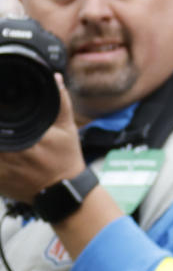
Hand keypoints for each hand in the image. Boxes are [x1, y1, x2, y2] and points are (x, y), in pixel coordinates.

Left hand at [0, 74, 86, 203]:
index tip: (0, 109)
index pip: (0, 121)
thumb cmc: (65, 159)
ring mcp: (0, 170)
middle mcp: (8, 155)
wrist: (63, 192)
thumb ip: (60, 102)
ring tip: (3, 135)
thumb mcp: (67, 129)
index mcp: (23, 139)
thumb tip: (55, 78)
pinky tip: (3, 148)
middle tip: (1, 123)